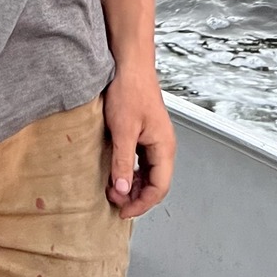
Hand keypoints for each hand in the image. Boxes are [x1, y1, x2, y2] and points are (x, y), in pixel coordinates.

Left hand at [103, 65, 174, 220]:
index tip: (122, 212)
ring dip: (132, 185)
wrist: (129, 64)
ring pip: (148, 173)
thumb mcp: (122, 130)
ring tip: (112, 189)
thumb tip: (122, 190)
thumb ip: (122, 162)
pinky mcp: (144, 133)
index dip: (141, 204)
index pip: (159, 188)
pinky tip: (116, 172)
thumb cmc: (129, 89)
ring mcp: (154, 139)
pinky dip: (130, 172)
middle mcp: (163, 145)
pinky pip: (141, 161)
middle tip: (113, 201)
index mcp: (164, 146)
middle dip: (136, 197)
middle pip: (155, 183)